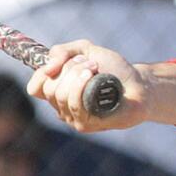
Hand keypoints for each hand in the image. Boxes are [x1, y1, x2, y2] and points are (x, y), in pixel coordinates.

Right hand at [26, 40, 147, 131]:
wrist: (140, 83)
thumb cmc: (114, 69)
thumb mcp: (85, 51)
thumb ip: (62, 51)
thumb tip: (47, 66)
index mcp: (59, 93)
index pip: (35, 88)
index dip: (43, 72)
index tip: (62, 61)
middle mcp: (62, 108)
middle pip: (49, 87)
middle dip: (69, 68)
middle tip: (90, 64)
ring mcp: (73, 118)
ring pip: (61, 94)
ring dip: (78, 73)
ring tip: (95, 69)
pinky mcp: (85, 124)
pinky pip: (74, 103)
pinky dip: (84, 84)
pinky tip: (98, 79)